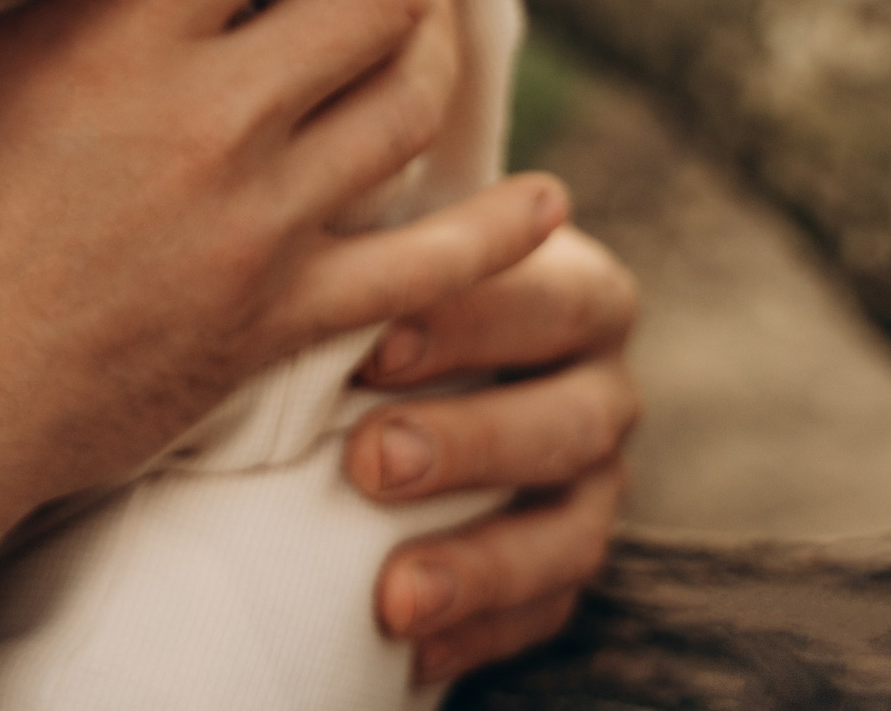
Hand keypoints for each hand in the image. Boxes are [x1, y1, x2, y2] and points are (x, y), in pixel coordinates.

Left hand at [346, 224, 641, 684]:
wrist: (371, 367)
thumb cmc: (371, 280)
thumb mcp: (376, 249)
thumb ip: (368, 246)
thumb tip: (290, 239)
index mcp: (571, 286)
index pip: (549, 296)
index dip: (470, 322)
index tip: (373, 348)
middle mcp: (599, 383)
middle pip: (571, 421)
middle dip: (471, 446)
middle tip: (370, 464)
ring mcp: (594, 480)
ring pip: (572, 534)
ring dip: (481, 565)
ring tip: (393, 595)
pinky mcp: (566, 560)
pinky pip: (545, 612)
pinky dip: (478, 633)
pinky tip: (410, 651)